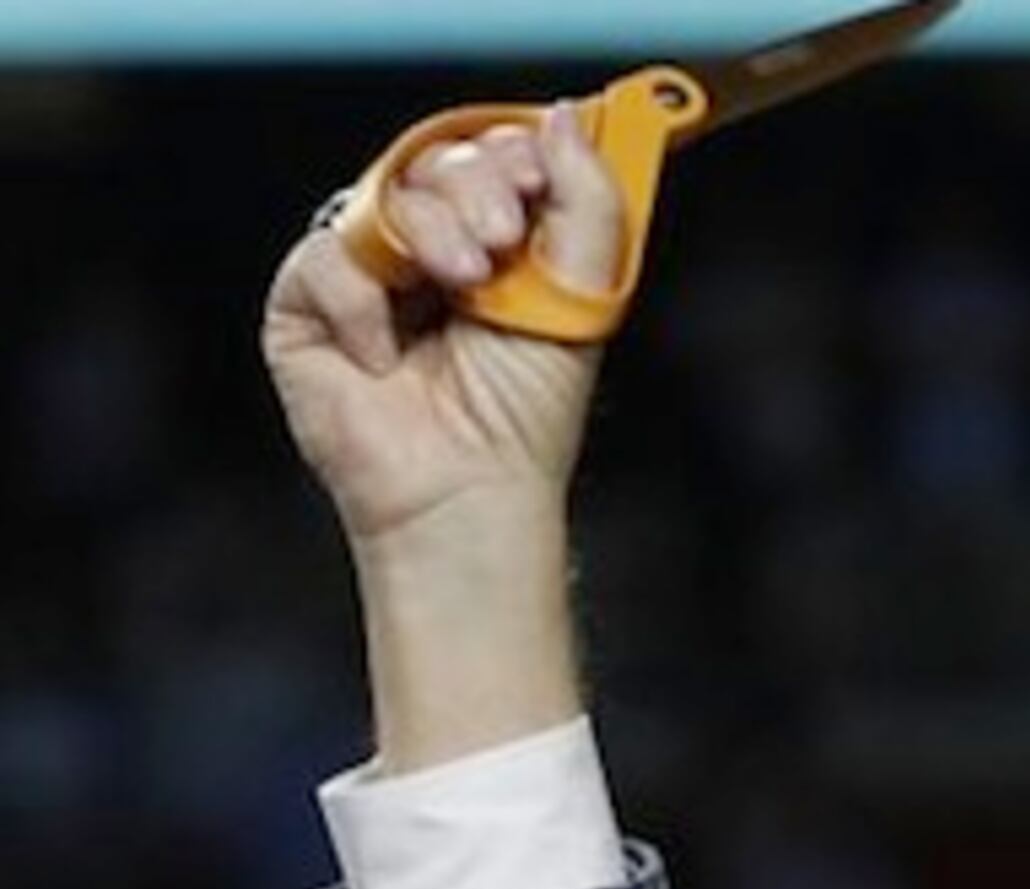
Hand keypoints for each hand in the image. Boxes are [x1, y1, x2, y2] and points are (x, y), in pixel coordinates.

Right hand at [261, 102, 624, 556]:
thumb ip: (587, 208)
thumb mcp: (581, 297)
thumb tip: (562, 123)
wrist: (470, 488)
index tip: (535, 177)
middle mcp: (426, 253)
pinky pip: (323, 258)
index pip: (487, 160)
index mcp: (492, 246)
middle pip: (432, 164)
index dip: (507, 155)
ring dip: (429, 231)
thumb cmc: (523, 415)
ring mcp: (364, 277)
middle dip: (474, 185)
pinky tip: (391, 353)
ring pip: (380, 198)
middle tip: (502, 235)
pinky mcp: (305, 309)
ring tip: (464, 283)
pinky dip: (364, 300)